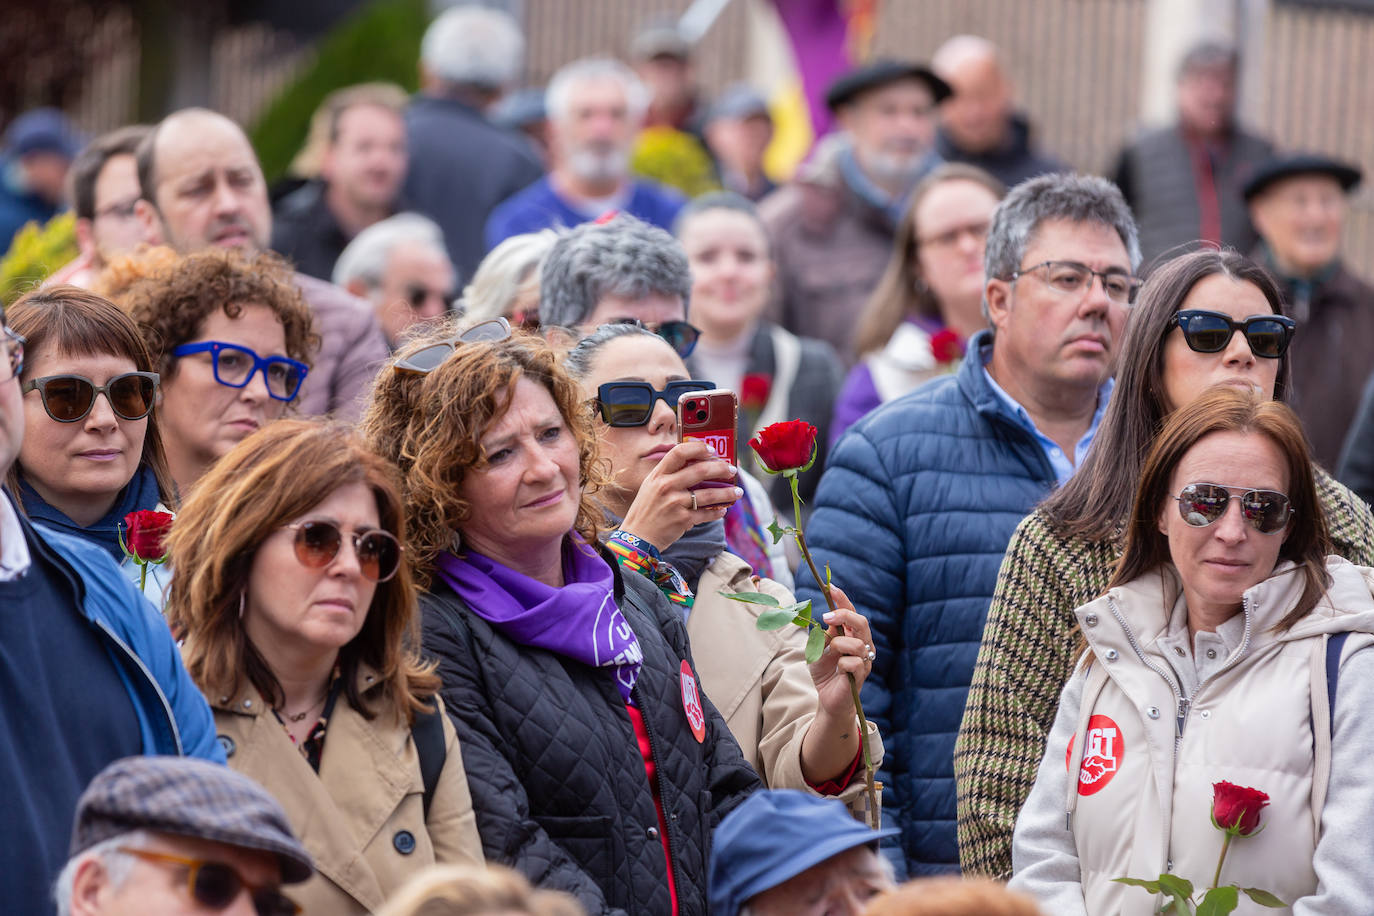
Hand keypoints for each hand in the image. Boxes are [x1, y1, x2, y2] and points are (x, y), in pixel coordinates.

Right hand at [619, 439, 740, 551]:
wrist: (638, 538)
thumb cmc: (647, 509)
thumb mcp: (651, 486)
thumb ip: (670, 474)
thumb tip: (698, 464)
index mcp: (658, 475)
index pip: (679, 452)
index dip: (698, 448)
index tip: (712, 450)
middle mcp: (666, 486)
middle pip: (700, 470)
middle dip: (721, 469)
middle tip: (732, 470)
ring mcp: (674, 503)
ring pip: (709, 494)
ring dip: (727, 493)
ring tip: (737, 492)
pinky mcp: (682, 520)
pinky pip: (706, 513)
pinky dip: (717, 512)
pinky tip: (722, 510)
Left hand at [808, 586, 874, 719]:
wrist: (828, 698)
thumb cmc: (824, 671)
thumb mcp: (817, 648)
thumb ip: (822, 634)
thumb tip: (826, 619)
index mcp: (851, 634)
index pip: (850, 612)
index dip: (842, 600)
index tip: (831, 588)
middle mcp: (862, 644)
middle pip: (862, 622)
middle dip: (845, 616)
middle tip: (827, 618)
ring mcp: (864, 659)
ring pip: (857, 644)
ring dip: (838, 646)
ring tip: (830, 654)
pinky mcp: (861, 675)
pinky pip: (853, 663)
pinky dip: (841, 664)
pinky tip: (837, 670)